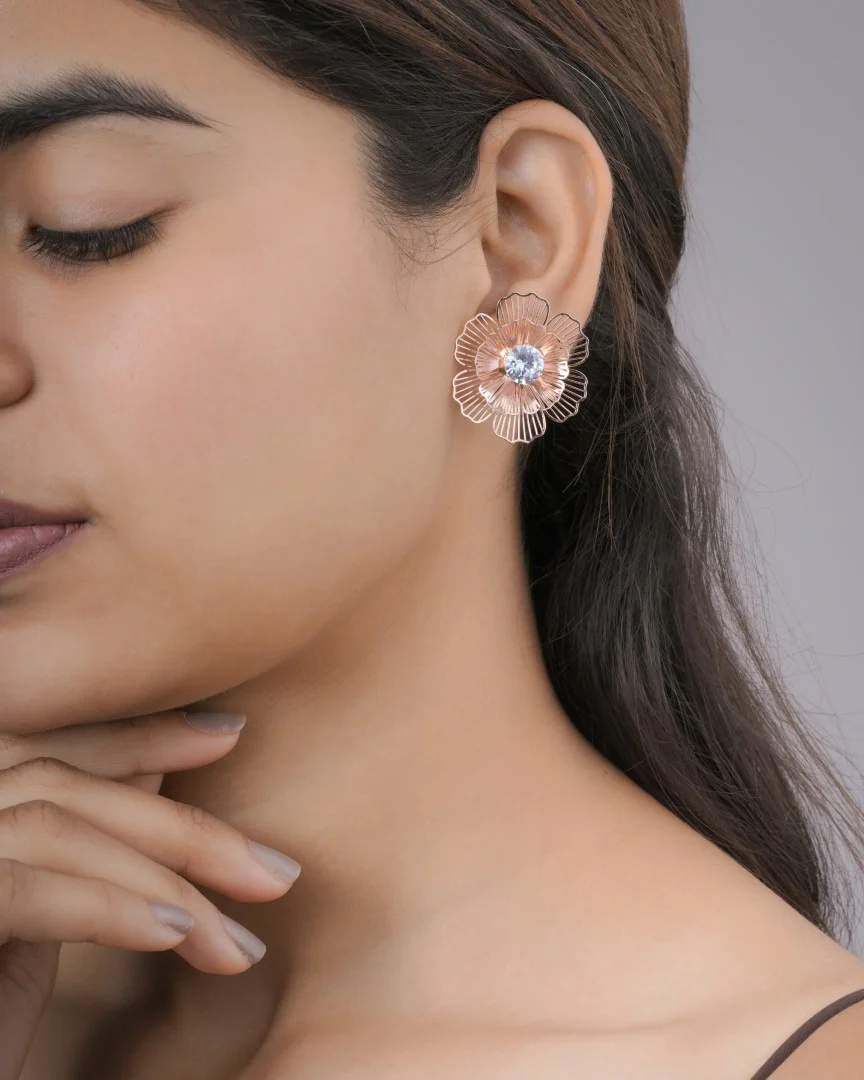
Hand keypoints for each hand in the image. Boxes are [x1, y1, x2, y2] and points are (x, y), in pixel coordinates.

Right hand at [0, 710, 300, 1079]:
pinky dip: (111, 906)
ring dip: (165, 881)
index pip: (53, 748)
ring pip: (54, 825)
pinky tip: (178, 938)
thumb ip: (79, 847)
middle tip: (277, 874)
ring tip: (238, 945)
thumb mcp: (36, 920)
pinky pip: (27, 889)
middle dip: (182, 827)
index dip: (141, 734)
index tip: (229, 732)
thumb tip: (153, 774)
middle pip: (62, 781)